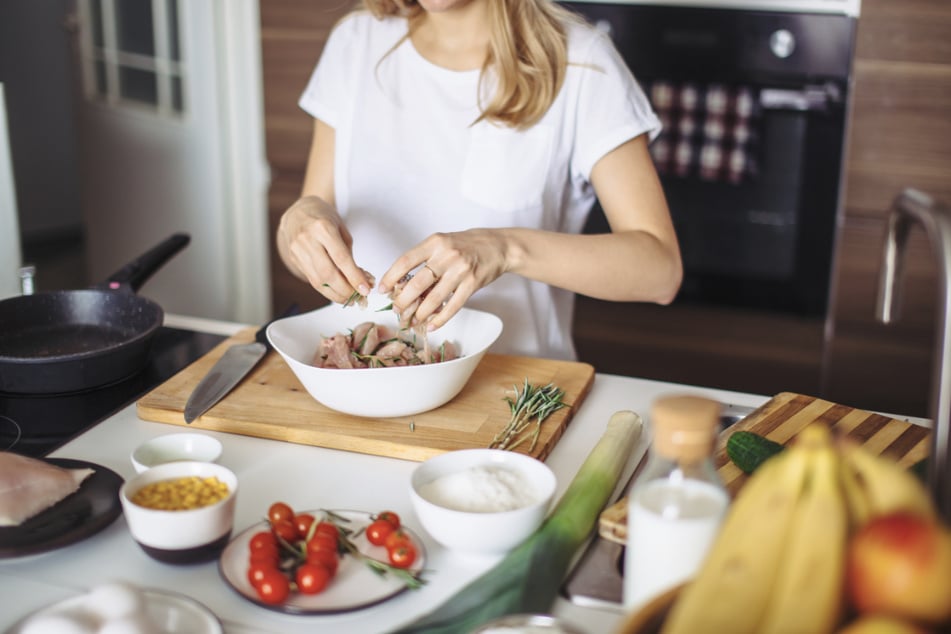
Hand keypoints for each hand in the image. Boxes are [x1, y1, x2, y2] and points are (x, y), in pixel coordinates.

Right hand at [277, 196, 373, 302]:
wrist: (297, 212)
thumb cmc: (324, 218)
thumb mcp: (341, 228)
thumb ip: (348, 253)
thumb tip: (360, 279)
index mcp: (323, 228)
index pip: (341, 259)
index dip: (354, 277)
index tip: (366, 289)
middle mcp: (307, 240)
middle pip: (328, 274)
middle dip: (345, 290)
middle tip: (359, 298)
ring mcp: (298, 250)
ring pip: (318, 281)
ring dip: (336, 294)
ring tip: (350, 299)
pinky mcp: (294, 259)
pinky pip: (312, 280)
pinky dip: (326, 290)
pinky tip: (337, 293)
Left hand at [378, 229, 508, 329]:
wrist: (499, 246)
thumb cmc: (468, 244)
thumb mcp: (443, 242)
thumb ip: (426, 258)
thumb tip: (403, 281)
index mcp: (435, 242)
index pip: (406, 260)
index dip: (391, 276)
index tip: (383, 289)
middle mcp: (446, 255)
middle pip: (417, 282)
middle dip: (403, 300)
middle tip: (396, 309)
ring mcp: (460, 270)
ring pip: (434, 298)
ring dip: (420, 313)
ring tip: (413, 320)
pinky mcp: (472, 284)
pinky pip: (453, 306)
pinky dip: (440, 318)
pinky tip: (432, 325)